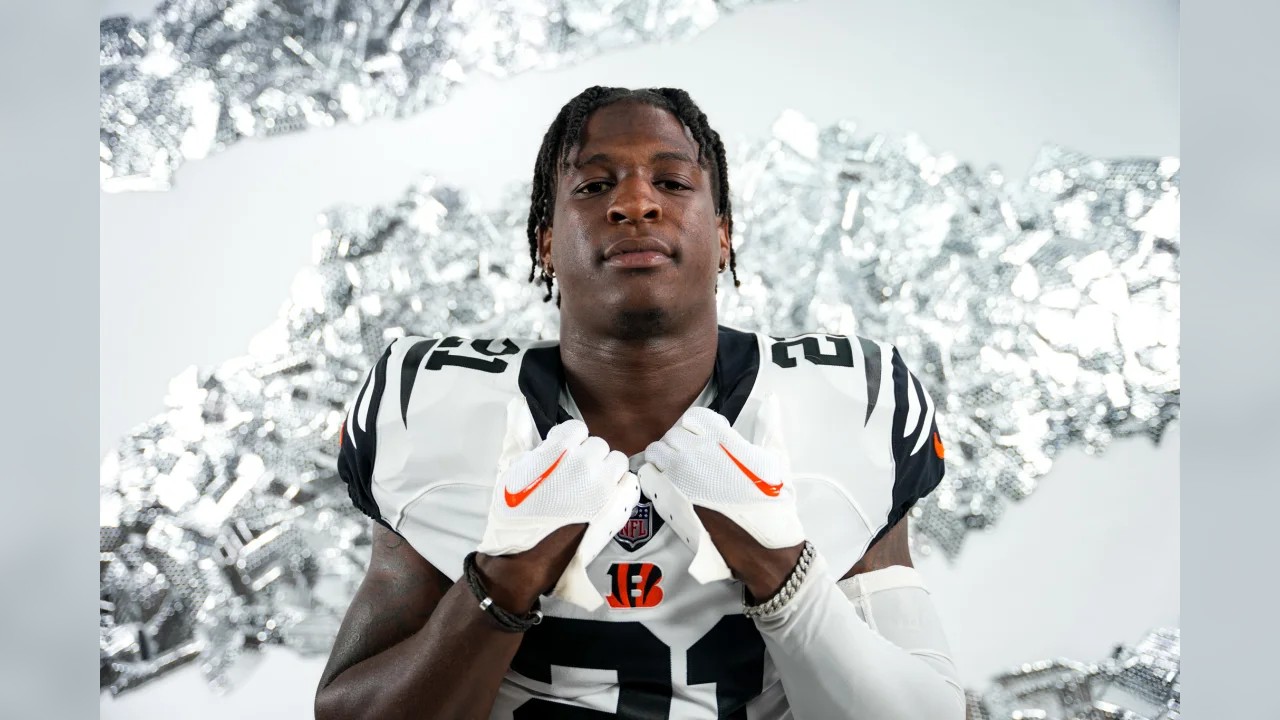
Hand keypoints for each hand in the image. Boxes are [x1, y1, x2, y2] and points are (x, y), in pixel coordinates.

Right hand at [477, 399, 639, 610]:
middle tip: (572, 475)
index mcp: (558, 450)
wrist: (524, 555)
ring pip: (616, 461)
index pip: (577, 428)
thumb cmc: (513, 513)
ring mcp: (602, 486)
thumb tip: (518, 405)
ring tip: (588, 486)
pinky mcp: (614, 507)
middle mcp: (584, 464)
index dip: (569, 442)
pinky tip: (603, 496)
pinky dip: (620, 487)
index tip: (562, 456)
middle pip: (598, 444)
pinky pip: (629, 483)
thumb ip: (517, 432)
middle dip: (586, 456)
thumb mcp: (509, 467)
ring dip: (605, 470)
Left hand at [638, 396, 805, 594]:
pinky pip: (647, 475)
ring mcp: (678, 475)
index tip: (705, 441)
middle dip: (682, 445)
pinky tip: (669, 488)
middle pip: (673, 434)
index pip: (693, 418)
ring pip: (656, 451)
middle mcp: (696, 452)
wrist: (760, 544)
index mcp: (721, 438)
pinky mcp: (666, 498)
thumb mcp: (775, 459)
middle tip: (693, 462)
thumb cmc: (771, 504)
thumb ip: (768, 425)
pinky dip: (654, 478)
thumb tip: (771, 401)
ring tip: (679, 474)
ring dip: (665, 459)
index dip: (698, 429)